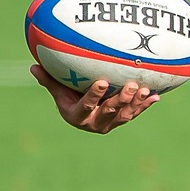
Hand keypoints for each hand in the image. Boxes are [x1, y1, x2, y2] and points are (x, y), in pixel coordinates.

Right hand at [31, 64, 158, 132]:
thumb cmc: (68, 95)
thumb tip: (32, 66)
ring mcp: (110, 123)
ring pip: (125, 115)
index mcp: (77, 116)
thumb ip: (49, 80)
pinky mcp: (122, 120)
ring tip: (144, 89)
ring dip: (135, 102)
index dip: (94, 96)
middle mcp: (94, 123)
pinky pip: (135, 113)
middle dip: (120, 99)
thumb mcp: (58, 90)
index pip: (86, 107)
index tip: (102, 81)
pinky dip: (145, 105)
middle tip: (130, 85)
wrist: (83, 113)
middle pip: (109, 112)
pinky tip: (156, 96)